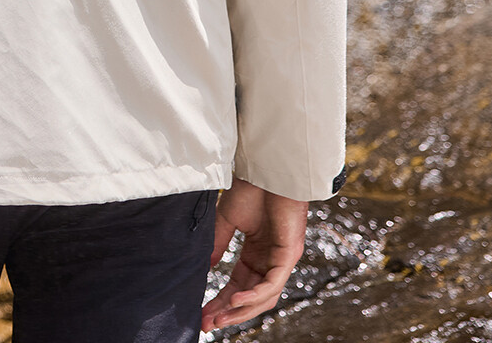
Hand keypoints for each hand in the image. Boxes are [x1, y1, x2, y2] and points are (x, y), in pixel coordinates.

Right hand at [201, 177, 306, 331]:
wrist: (266, 167)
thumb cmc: (252, 188)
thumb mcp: (228, 219)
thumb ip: (219, 243)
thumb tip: (207, 268)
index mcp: (258, 253)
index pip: (239, 285)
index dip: (221, 301)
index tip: (202, 313)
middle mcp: (272, 260)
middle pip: (251, 297)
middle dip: (228, 313)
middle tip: (206, 324)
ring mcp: (282, 259)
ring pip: (263, 297)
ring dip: (240, 311)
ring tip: (218, 319)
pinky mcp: (289, 253)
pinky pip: (272, 283)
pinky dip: (254, 295)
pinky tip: (234, 301)